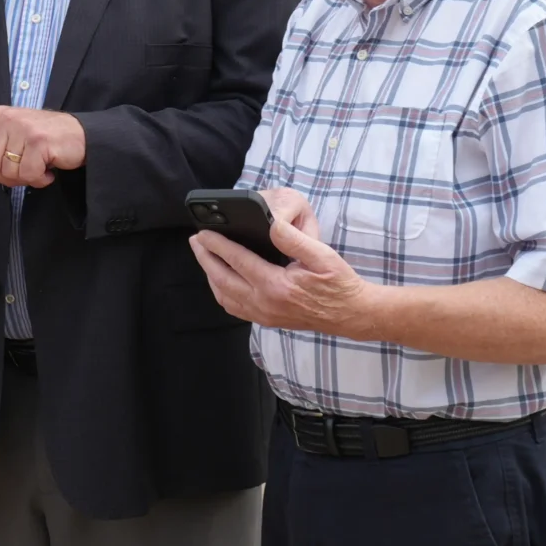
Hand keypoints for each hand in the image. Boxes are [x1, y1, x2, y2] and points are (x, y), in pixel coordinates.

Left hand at [0, 106, 85, 188]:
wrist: (83, 136)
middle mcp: (7, 119)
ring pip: (7, 172)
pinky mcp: (39, 142)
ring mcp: (23, 129)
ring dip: (24, 179)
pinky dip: (39, 180)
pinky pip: (27, 175)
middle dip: (7, 177)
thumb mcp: (16, 142)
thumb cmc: (48, 139)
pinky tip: (48, 170)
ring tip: (39, 167)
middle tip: (26, 170)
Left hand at [188, 188, 377, 337]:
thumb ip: (294, 240)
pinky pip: (234, 307)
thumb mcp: (322, 255)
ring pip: (224, 295)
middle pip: (222, 278)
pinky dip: (221, 292)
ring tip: (205, 257)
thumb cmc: (338, 283)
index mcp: (276, 285)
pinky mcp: (266, 320)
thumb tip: (271, 225)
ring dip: (210, 275)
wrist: (351, 313)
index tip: (203, 232)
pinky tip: (221, 279)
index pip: (237, 260)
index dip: (217, 244)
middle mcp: (265, 303)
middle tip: (195, 241)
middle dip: (205, 258)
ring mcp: (264, 315)